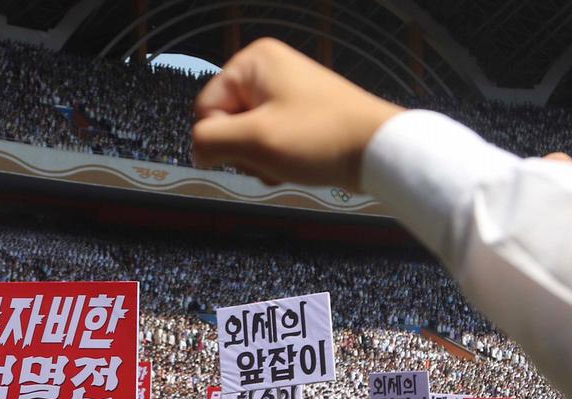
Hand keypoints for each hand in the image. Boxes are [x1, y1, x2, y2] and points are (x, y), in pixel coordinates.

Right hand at [192, 38, 400, 189]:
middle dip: (244, 149)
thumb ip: (210, 142)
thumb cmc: (324, 137)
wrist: (376, 151)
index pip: (205, 108)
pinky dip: (277, 158)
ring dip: (261, 159)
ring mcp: (285, 93)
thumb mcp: (254, 140)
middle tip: (271, 155)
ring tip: (288, 160)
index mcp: (254, 62)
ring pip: (248, 137)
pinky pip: (270, 141)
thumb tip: (196, 150)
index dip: (222, 138)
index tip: (247, 148)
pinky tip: (296, 164)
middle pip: (227, 122)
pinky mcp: (299, 116)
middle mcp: (268, 71)